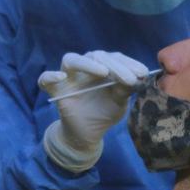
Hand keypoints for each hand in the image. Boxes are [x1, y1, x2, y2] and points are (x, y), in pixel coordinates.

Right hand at [38, 51, 148, 172]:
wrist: (88, 133)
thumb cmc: (104, 113)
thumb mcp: (119, 102)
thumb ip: (126, 88)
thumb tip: (140, 76)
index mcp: (102, 67)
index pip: (113, 57)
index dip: (129, 63)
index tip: (143, 73)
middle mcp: (84, 67)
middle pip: (96, 56)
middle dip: (115, 66)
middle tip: (130, 79)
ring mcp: (67, 77)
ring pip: (71, 59)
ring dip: (88, 64)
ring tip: (104, 72)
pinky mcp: (54, 90)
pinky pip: (46, 79)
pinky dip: (51, 76)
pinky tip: (61, 77)